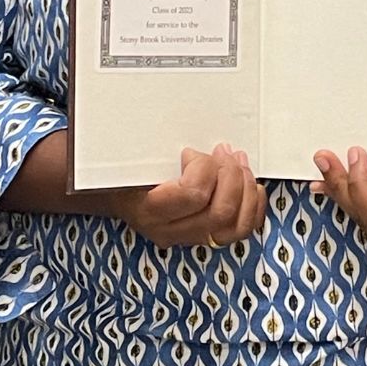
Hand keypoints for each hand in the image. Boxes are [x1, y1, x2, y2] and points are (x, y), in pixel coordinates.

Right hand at [110, 143, 267, 247]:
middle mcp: (170, 230)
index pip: (192, 195)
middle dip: (231, 175)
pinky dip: (252, 206)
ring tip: (240, 164)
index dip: (203, 167)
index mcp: (149, 209)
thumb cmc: (122, 171)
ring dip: (245, 190)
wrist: (114, 194)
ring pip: (235, 226)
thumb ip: (150, 146)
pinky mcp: (203, 237)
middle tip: (224, 153)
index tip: (192, 152)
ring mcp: (188, 237)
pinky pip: (240, 231)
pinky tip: (249, 185)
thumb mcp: (128, 157)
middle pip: (220, 212)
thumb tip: (179, 128)